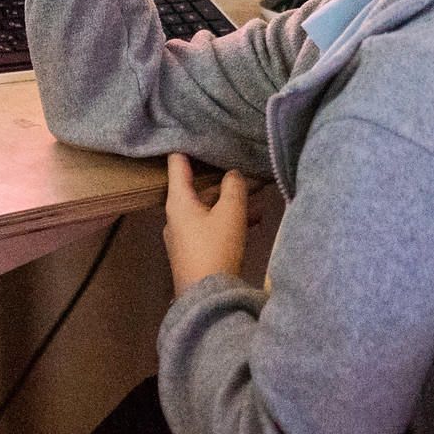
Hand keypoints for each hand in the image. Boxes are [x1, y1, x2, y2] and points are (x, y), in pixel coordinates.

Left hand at [164, 153, 248, 295]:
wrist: (206, 299)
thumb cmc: (215, 248)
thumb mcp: (231, 213)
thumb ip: (234, 187)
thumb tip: (232, 175)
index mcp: (178, 201)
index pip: (178, 163)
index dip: (189, 147)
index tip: (200, 133)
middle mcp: (175, 216)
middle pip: (197, 189)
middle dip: (224, 182)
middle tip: (247, 174)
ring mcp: (182, 236)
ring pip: (208, 210)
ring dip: (231, 204)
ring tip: (259, 204)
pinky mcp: (193, 252)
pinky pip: (210, 227)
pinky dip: (228, 222)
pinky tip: (252, 225)